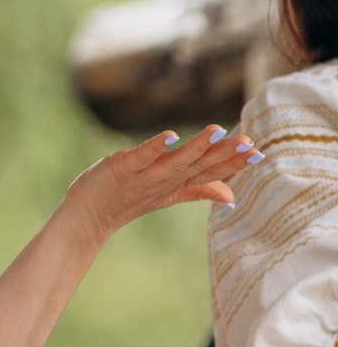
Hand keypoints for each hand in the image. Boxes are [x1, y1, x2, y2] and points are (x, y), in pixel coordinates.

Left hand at [61, 124, 255, 241]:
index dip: (233, 163)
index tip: (259, 153)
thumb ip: (198, 190)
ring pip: (175, 161)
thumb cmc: (127, 200)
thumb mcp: (167, 195)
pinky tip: (170, 135)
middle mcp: (164, 181)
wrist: (87, 216)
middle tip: (249, 141)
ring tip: (216, 131)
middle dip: (224, 154)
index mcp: (176, 185)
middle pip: (198, 166)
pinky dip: (155, 146)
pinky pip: (141, 156)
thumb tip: (232, 196)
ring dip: (196, 147)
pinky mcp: (122, 168)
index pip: (209, 173)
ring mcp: (143, 175)